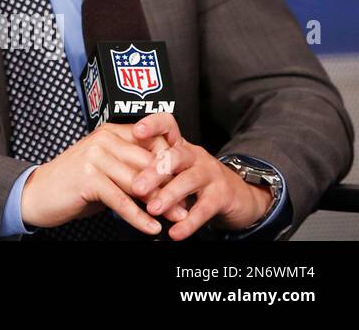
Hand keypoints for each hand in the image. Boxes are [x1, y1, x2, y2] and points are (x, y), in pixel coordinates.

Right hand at [20, 123, 184, 234]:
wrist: (39, 193)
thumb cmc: (76, 183)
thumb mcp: (107, 169)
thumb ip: (132, 169)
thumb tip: (169, 184)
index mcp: (111, 132)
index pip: (152, 140)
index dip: (172, 162)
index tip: (186, 183)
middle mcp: (104, 140)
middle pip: (149, 162)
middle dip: (171, 186)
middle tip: (187, 207)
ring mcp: (94, 157)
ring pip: (138, 182)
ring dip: (161, 204)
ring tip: (177, 219)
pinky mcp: (87, 178)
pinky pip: (121, 200)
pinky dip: (139, 217)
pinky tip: (151, 228)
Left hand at [128, 114, 272, 240]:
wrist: (240, 196)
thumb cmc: (197, 181)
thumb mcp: (176, 169)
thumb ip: (153, 167)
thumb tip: (118, 171)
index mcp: (180, 146)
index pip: (168, 126)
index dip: (153, 125)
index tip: (136, 131)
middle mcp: (195, 156)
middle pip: (174, 156)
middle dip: (154, 172)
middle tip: (136, 187)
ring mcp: (211, 174)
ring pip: (189, 180)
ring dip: (169, 195)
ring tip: (153, 209)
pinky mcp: (222, 196)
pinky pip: (204, 208)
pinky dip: (189, 222)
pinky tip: (175, 232)